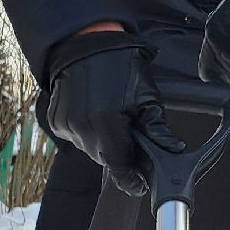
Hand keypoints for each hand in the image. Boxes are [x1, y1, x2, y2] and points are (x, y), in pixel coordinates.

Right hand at [41, 29, 156, 196]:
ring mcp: (66, 125)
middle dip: (121, 155)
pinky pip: (76, 137)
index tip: (141, 185)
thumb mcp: (147, 97)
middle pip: (105, 159)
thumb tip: (173, 150)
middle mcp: (82, 128)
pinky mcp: (56, 121)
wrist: (88, 44)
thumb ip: (157, 129)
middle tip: (133, 142)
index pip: (119, 166)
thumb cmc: (122, 67)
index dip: (131, 179)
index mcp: (107, 123)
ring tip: (114, 120)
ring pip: (90, 149)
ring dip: (104, 143)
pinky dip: (88, 133)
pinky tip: (97, 113)